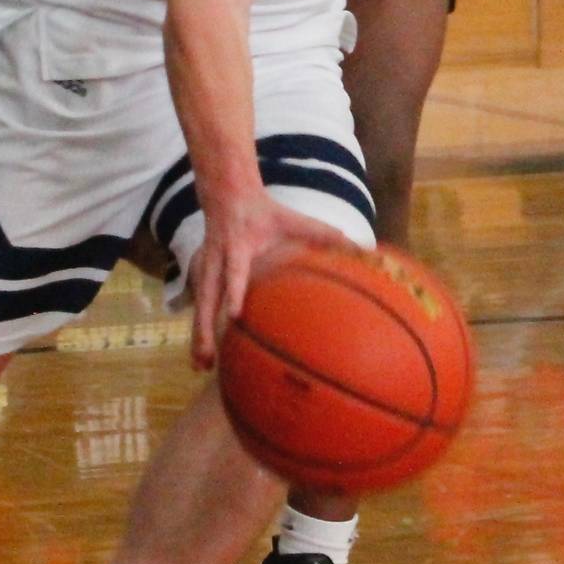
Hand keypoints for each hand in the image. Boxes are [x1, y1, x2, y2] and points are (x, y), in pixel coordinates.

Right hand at [187, 194, 356, 370]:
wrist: (228, 196)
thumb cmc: (269, 214)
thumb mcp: (297, 221)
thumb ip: (327, 236)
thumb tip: (364, 249)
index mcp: (239, 246)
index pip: (234, 270)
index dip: (233, 290)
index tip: (234, 315)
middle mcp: (217, 260)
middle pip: (208, 296)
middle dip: (206, 325)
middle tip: (210, 355)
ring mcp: (205, 270)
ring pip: (199, 306)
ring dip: (199, 337)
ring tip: (201, 367)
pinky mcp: (200, 278)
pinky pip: (198, 308)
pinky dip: (199, 333)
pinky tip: (201, 361)